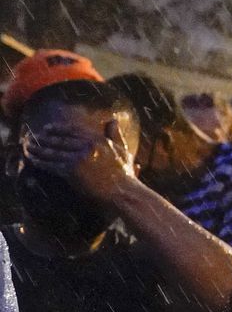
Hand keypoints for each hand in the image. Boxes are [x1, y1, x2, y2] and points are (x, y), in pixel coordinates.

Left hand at [22, 118, 137, 205]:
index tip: (46, 128)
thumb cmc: (123, 173)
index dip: (57, 128)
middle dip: (43, 139)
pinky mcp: (71, 171)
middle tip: (30, 137)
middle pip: (59, 140)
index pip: (72, 130)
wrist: (122, 191)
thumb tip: (113, 120)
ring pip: (53, 152)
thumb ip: (115, 134)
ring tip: (27, 147)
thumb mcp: (121, 149)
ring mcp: (78, 158)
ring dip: (37, 149)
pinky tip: (33, 159)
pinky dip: (40, 162)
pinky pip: (52, 165)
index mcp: (98, 139)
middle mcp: (87, 146)